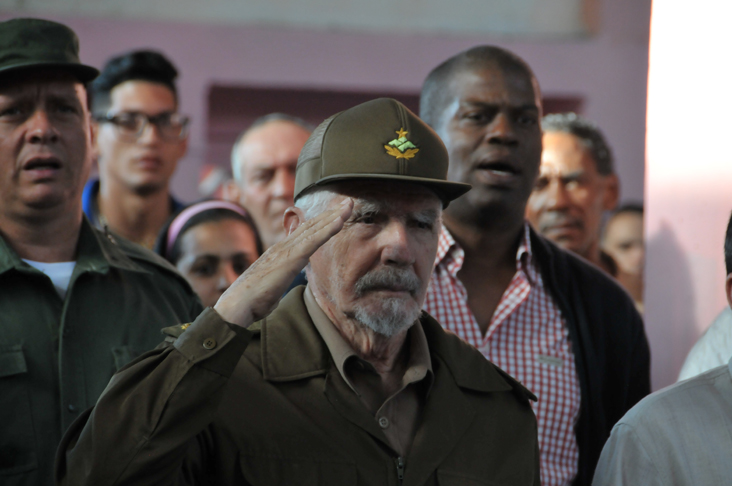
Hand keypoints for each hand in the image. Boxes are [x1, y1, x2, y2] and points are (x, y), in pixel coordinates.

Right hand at [214, 198, 352, 326]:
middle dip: (331, 213)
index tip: (336, 214)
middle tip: (348, 202)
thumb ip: (280, 278)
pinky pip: (313, 241)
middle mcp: (284, 246)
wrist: (238, 303)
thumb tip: (281, 281)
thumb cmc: (254, 299)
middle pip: (312, 225)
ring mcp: (287, 250)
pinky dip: (328, 230)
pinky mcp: (291, 258)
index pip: (304, 232)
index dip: (321, 222)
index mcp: (280, 252)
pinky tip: (340, 221)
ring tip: (349, 205)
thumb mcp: (272, 284)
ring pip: (314, 229)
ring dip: (334, 216)